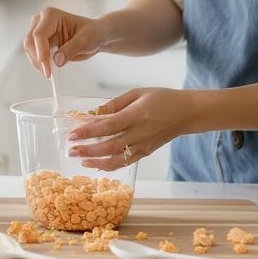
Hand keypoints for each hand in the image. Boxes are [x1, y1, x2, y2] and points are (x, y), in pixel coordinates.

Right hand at [23, 6, 107, 77]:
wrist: (95, 36)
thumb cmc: (92, 32)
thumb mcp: (86, 40)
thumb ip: (71, 49)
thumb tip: (56, 61)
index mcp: (51, 15)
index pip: (39, 34)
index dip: (41, 51)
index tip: (46, 67)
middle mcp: (42, 22)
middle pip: (30, 42)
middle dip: (38, 59)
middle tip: (49, 74)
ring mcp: (40, 32)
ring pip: (30, 50)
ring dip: (38, 63)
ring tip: (52, 74)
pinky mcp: (41, 43)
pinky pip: (35, 55)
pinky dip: (41, 65)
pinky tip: (51, 71)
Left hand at [67, 87, 203, 170]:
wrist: (187, 113)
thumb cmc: (163, 98)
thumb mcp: (138, 93)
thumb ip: (115, 104)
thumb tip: (94, 112)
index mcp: (137, 115)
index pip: (108, 126)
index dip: (88, 131)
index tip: (72, 133)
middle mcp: (140, 133)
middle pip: (109, 145)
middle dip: (87, 149)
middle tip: (70, 149)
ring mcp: (143, 145)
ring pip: (116, 158)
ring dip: (96, 161)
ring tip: (80, 159)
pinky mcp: (146, 152)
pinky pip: (125, 162)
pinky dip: (110, 165)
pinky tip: (97, 164)